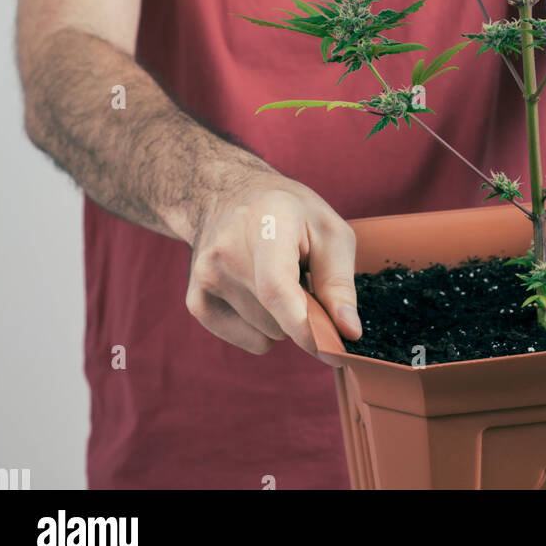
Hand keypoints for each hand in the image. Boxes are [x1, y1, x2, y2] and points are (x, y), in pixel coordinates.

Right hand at [186, 170, 360, 356]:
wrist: (227, 195)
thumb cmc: (289, 214)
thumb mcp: (329, 230)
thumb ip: (339, 282)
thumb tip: (348, 332)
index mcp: (264, 223)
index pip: (276, 287)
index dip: (305, 326)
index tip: (333, 350)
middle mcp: (225, 251)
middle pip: (278, 320)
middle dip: (305, 314)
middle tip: (305, 278)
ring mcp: (205, 278)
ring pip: (267, 335)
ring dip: (283, 318)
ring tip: (277, 277)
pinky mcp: (197, 302)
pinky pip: (250, 342)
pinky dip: (265, 327)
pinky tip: (258, 290)